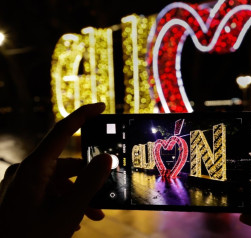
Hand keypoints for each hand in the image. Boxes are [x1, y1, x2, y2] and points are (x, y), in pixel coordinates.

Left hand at [0, 103, 111, 237]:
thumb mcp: (66, 212)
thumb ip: (89, 183)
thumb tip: (107, 158)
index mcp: (34, 168)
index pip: (62, 131)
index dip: (83, 115)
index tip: (102, 107)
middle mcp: (26, 171)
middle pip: (66, 163)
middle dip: (88, 178)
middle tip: (106, 193)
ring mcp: (22, 183)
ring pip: (59, 180)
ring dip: (78, 195)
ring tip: (92, 215)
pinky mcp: (20, 195)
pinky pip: (48, 191)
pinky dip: (64, 200)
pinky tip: (74, 219)